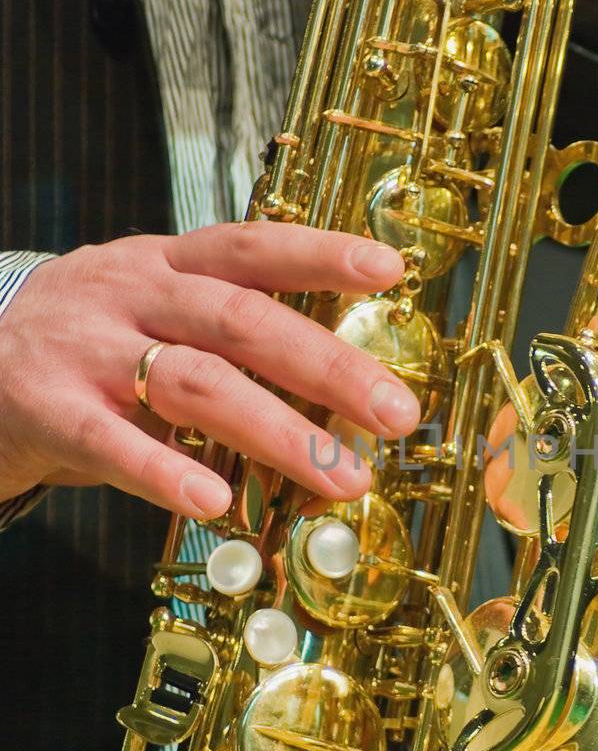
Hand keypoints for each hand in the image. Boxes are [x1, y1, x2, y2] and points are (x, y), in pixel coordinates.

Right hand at [0, 224, 421, 518]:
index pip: (251, 246)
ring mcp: (86, 350)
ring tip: (341, 477)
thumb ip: (230, 338)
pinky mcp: (47, 409)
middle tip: (397, 414)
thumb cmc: (88, 345)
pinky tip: (215, 505)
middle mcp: (131, 294)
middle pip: (242, 322)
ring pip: (194, 384)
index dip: (320, 253)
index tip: (389, 268)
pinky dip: (166, 474)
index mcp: (166, 264)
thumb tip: (344, 392)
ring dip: (279, 433)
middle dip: (329, 367)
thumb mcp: (153, 311)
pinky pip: (112, 445)